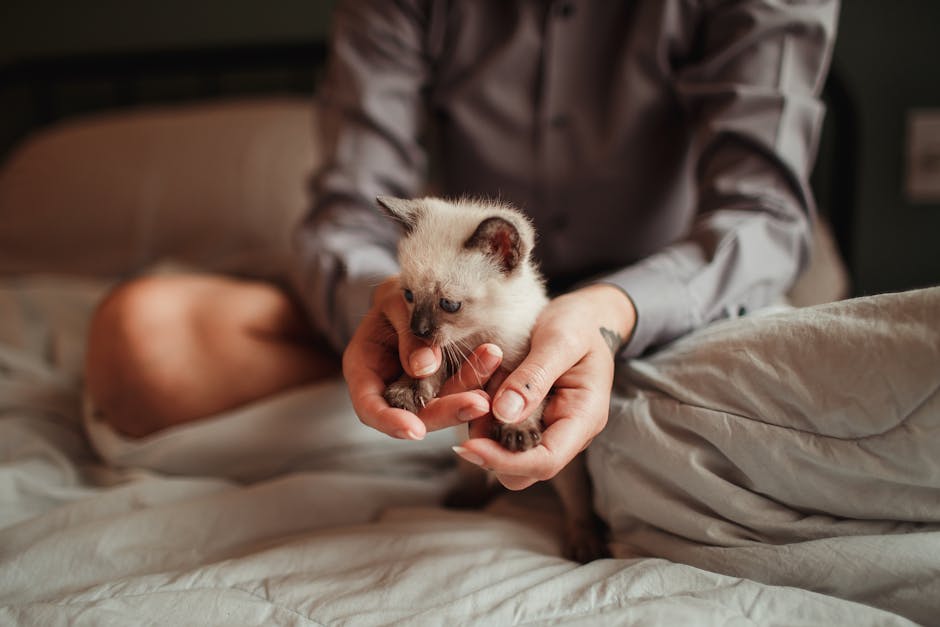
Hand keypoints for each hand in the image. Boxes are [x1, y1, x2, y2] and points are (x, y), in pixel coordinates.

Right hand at [343, 276, 503, 439]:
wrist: (416, 292)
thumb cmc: (396, 296)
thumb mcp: (395, 303)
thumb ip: (408, 334)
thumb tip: (423, 367)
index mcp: (365, 370)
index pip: (369, 407)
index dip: (390, 422)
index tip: (415, 430)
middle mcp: (392, 387)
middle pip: (415, 413)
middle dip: (447, 411)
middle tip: (477, 404)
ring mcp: (421, 389)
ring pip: (445, 402)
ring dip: (470, 388)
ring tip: (492, 363)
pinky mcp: (448, 383)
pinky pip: (463, 386)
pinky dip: (480, 376)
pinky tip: (496, 362)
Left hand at [455, 284, 635, 489]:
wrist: (585, 315)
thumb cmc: (579, 324)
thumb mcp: (560, 341)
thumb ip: (534, 377)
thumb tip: (505, 414)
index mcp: (583, 418)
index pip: (545, 461)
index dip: (505, 460)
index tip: (469, 446)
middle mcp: (566, 432)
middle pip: (523, 470)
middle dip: (490, 448)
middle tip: (469, 406)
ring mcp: (547, 428)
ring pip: (506, 452)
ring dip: (483, 427)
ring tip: (480, 382)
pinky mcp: (529, 419)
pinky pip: (500, 430)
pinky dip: (483, 413)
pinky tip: (482, 382)